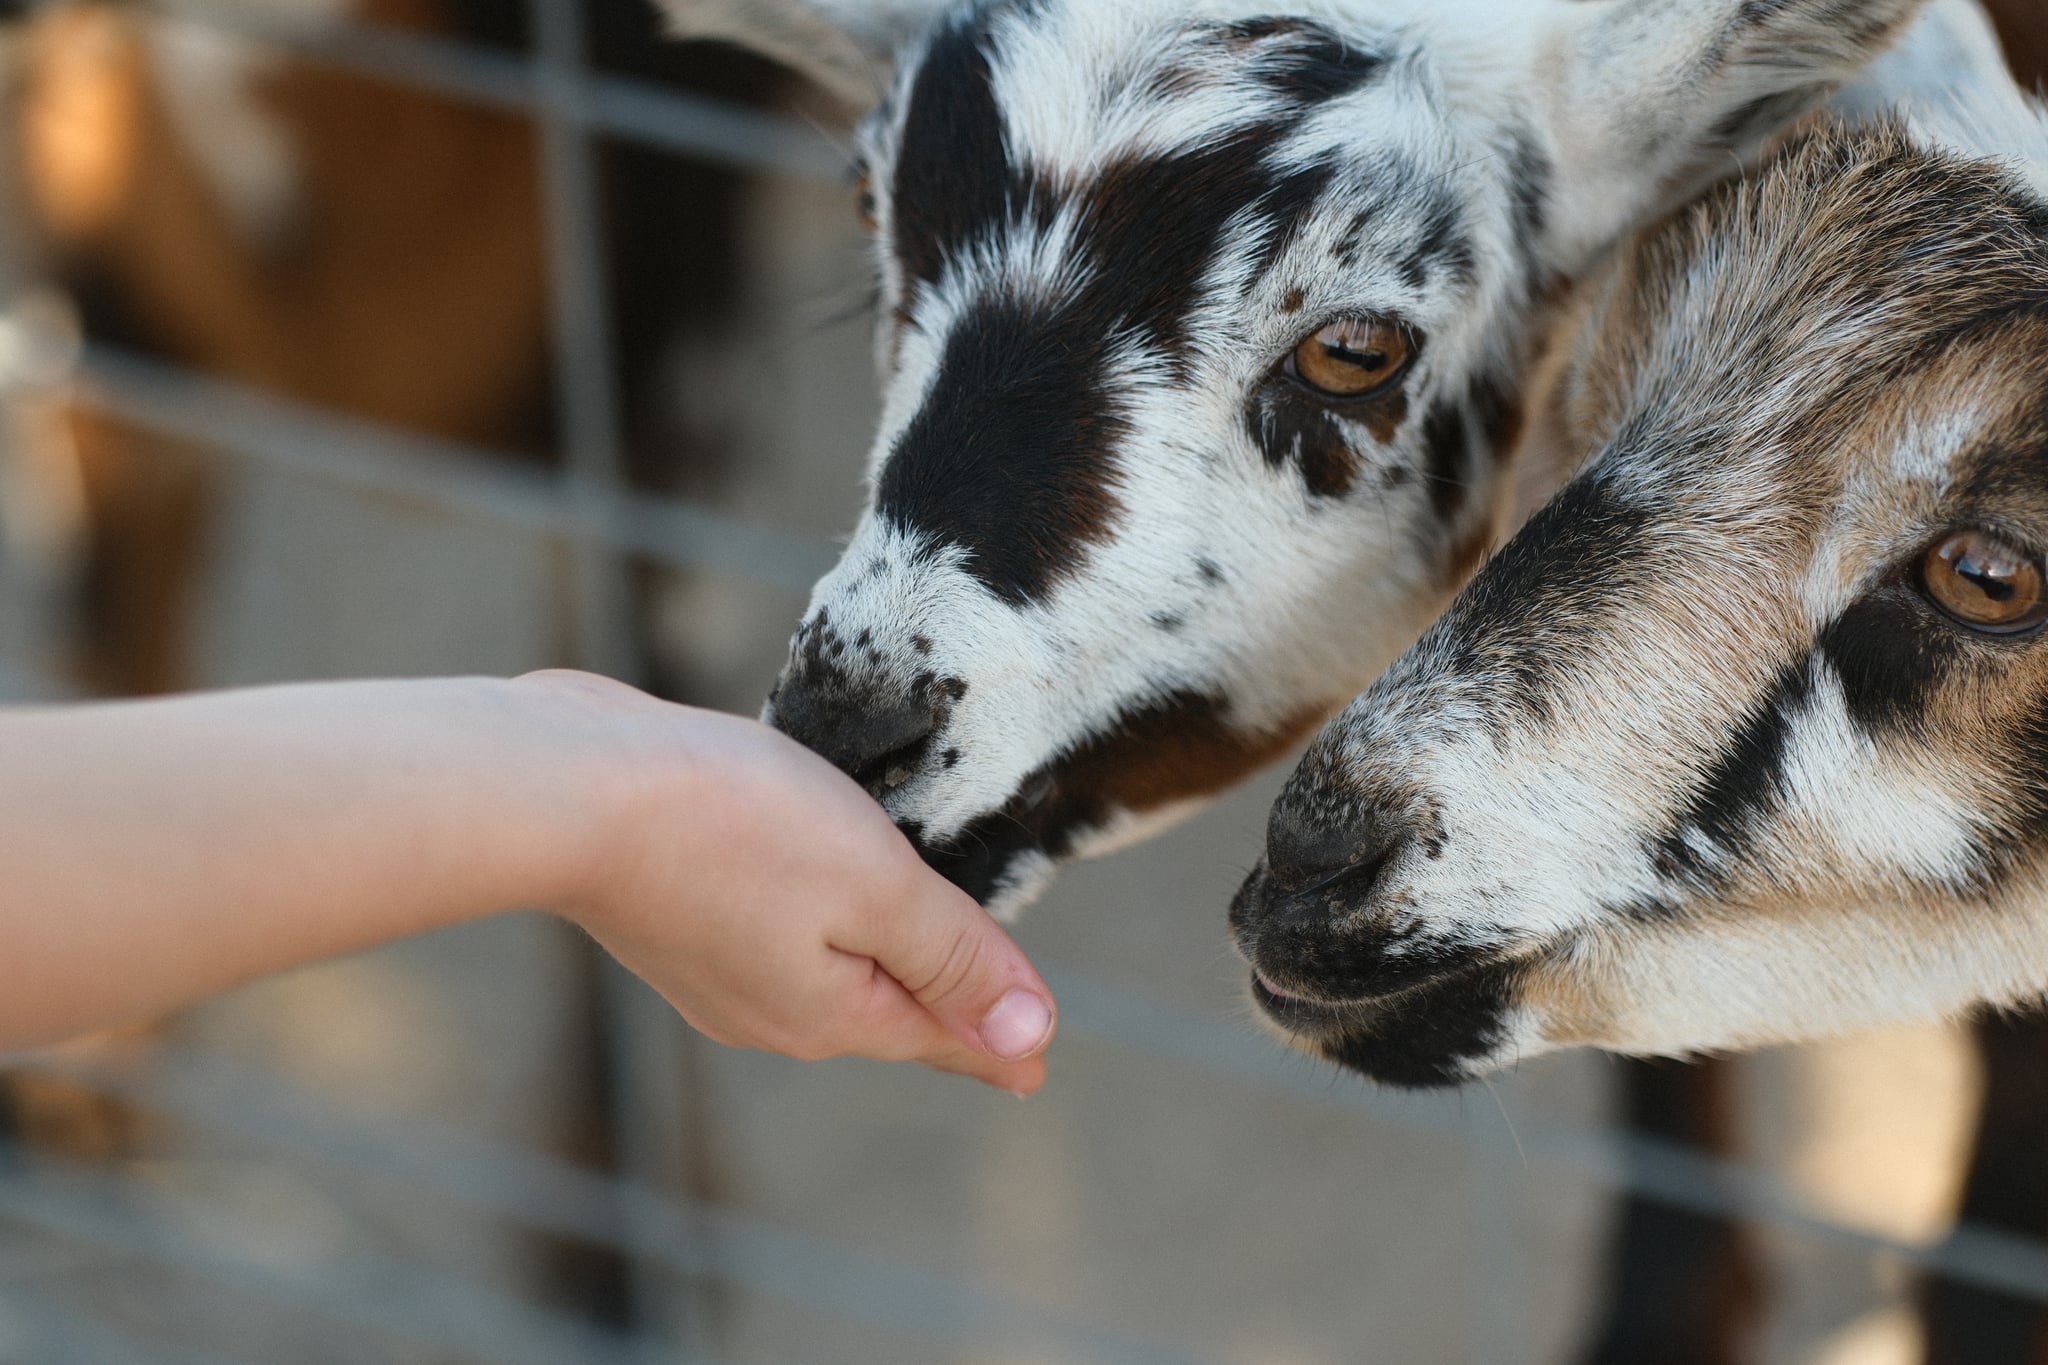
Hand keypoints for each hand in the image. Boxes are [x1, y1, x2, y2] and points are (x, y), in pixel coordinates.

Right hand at [528, 672, 1057, 1093]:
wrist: (567, 787)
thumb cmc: (729, 823)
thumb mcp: (875, 885)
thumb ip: (952, 957)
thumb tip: (1028, 1037)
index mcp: (830, 1012)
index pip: (942, 1033)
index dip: (998, 1043)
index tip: (1035, 1073)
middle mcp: (770, 1011)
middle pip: (883, 1010)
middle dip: (937, 1010)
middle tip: (989, 1018)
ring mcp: (713, 971)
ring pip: (826, 975)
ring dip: (878, 966)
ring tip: (914, 962)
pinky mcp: (676, 919)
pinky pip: (778, 936)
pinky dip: (821, 926)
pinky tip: (818, 907)